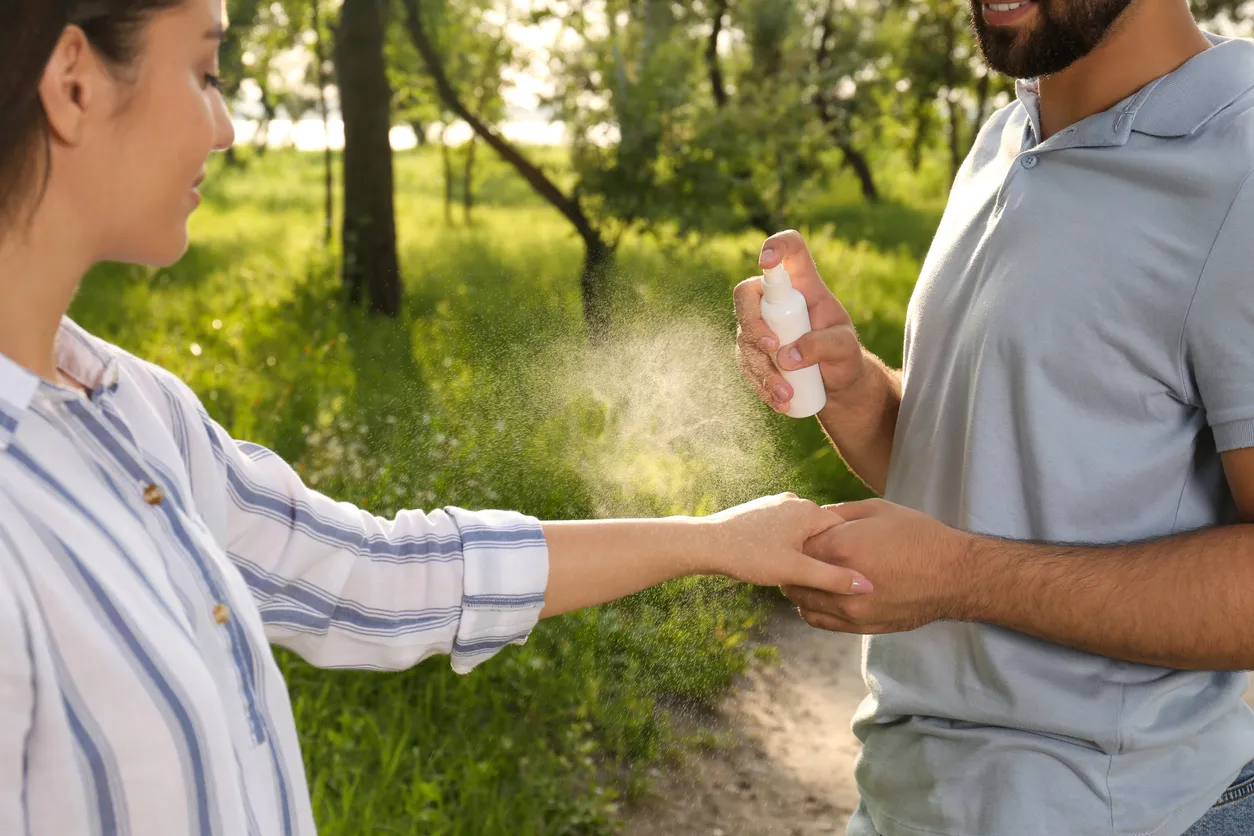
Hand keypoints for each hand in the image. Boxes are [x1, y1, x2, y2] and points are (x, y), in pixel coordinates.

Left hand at [702, 493, 873, 595]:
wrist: (706, 543)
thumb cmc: (750, 556)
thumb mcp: (796, 572)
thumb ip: (832, 578)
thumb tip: (867, 586)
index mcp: (809, 510)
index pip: (844, 532)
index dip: (848, 555)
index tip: (848, 577)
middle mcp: (795, 501)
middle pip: (823, 532)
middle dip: (824, 555)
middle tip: (821, 580)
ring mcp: (776, 504)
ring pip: (802, 532)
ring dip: (803, 553)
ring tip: (796, 574)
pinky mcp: (761, 512)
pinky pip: (784, 530)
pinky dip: (786, 546)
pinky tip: (777, 563)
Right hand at [734, 230, 866, 413]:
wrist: (835, 384)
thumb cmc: (844, 356)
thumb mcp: (845, 349)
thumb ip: (823, 345)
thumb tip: (786, 355)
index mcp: (805, 286)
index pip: (790, 250)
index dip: (775, 247)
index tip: (766, 262)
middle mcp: (777, 301)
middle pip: (746, 294)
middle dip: (753, 323)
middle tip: (772, 348)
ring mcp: (761, 325)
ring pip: (744, 337)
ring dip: (761, 367)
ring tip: (786, 394)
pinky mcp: (752, 351)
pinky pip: (745, 364)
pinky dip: (760, 384)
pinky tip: (779, 401)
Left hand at [784, 498, 974, 633]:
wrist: (954, 575)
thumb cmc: (919, 536)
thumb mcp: (878, 510)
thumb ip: (840, 512)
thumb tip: (816, 516)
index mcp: (841, 548)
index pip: (797, 546)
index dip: (796, 539)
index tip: (799, 535)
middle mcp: (840, 582)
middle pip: (794, 577)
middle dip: (793, 565)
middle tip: (797, 556)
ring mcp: (850, 609)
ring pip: (802, 602)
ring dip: (800, 588)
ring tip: (808, 576)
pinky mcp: (861, 625)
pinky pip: (820, 621)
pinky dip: (812, 608)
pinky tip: (820, 596)